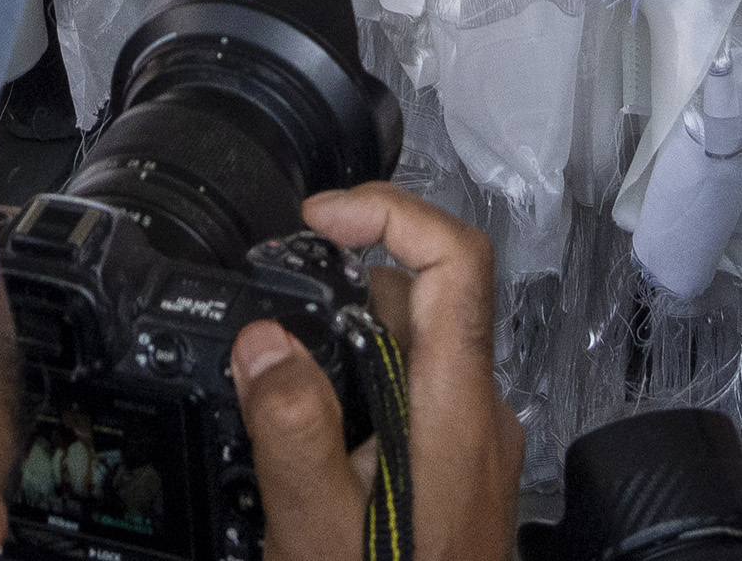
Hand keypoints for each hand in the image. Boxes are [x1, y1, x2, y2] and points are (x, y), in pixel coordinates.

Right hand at [236, 184, 517, 560]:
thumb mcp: (317, 530)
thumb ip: (291, 429)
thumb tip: (262, 336)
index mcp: (455, 408)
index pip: (456, 261)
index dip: (389, 213)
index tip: (319, 220)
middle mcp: (479, 415)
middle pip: (424, 301)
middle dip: (340, 296)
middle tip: (269, 326)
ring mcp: (475, 447)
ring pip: (414, 354)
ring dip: (346, 352)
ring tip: (279, 402)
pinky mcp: (460, 476)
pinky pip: (415, 402)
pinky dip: (363, 396)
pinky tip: (313, 452)